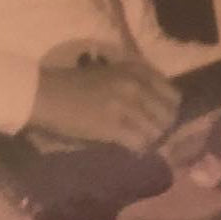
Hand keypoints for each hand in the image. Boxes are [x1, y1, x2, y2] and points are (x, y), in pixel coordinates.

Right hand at [29, 57, 179, 151]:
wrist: (48, 94)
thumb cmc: (77, 84)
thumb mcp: (114, 74)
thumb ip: (138, 85)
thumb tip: (159, 107)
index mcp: (137, 71)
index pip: (173, 95)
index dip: (169, 111)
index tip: (160, 119)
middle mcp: (136, 85)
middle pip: (168, 116)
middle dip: (162, 128)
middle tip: (150, 134)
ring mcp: (125, 105)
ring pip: (156, 131)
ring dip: (149, 139)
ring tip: (138, 140)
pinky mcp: (112, 126)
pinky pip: (139, 143)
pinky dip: (137, 148)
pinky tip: (129, 147)